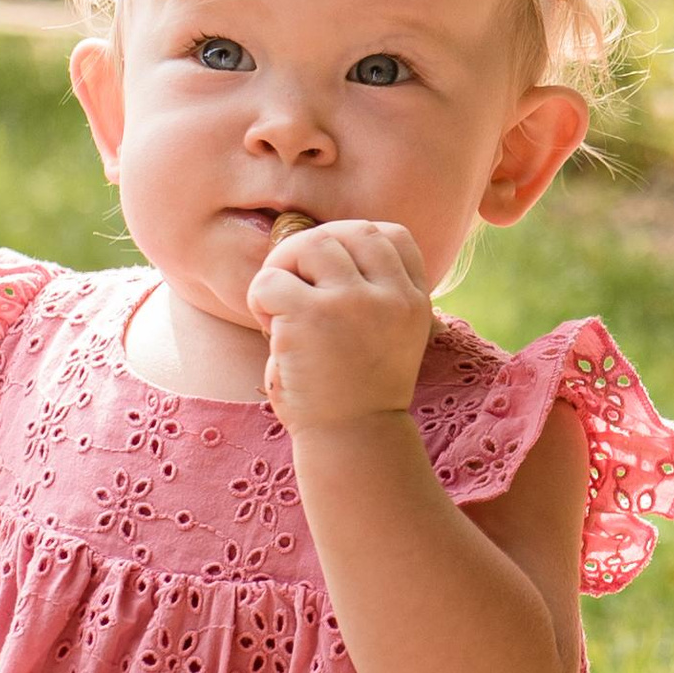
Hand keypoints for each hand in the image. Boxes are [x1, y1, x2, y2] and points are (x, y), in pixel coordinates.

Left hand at [246, 217, 432, 434]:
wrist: (353, 442)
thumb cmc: (358, 395)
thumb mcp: (389, 338)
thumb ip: (374, 296)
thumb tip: (323, 248)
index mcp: (414, 300)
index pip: (391, 236)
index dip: (354, 243)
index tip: (332, 274)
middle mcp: (392, 295)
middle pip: (349, 231)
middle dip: (313, 250)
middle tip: (293, 285)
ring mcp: (354, 302)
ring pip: (310, 244)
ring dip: (283, 268)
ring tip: (278, 305)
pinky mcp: (313, 314)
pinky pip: (271, 279)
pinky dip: (258, 298)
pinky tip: (267, 326)